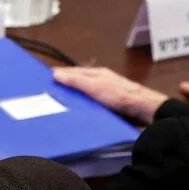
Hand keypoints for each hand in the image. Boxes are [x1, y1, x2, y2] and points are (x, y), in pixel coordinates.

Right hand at [53, 66, 167, 123]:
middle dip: (63, 90)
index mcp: (96, 74)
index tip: (43, 83)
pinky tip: (77, 117)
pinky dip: (82, 111)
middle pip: (76, 85)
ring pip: (83, 97)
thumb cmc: (123, 96)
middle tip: (47, 98)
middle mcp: (99, 82)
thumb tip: (55, 74)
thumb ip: (76, 80)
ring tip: (59, 109)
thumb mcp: (95, 86)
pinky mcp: (108, 108)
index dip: (57, 76)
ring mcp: (104, 95)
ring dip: (73, 102)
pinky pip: (90, 108)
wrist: (145, 111)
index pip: (71, 72)